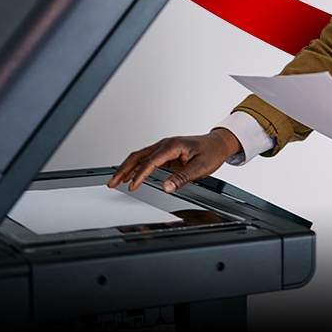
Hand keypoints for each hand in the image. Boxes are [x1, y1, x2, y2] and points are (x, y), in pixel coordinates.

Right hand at [106, 128, 240, 193]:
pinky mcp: (165, 153)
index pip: (151, 161)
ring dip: (126, 168)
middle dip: (123, 169)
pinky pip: (146, 160)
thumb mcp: (200, 168)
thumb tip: (166, 187)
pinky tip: (129, 176)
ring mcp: (164, 148)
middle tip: (112, 182)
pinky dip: (135, 168)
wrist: (218, 143)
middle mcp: (165, 145)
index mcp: (173, 146)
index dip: (140, 175)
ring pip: (140, 157)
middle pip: (138, 156)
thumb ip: (182, 178)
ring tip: (115, 181)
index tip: (132, 186)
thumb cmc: (212, 152)